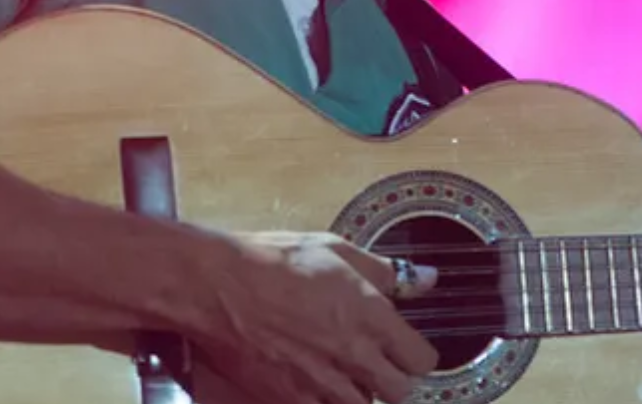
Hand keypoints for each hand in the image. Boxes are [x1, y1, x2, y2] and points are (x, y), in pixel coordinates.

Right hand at [190, 231, 438, 403]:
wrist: (215, 287)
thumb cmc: (273, 261)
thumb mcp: (336, 251)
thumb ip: (387, 272)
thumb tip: (426, 278)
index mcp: (370, 317)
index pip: (421, 361)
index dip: (416, 355)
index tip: (405, 348)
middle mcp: (352, 356)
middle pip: (399, 393)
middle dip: (391, 379)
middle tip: (374, 362)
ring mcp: (320, 384)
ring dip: (356, 394)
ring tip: (339, 372)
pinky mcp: (288, 400)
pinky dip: (321, 401)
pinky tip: (310, 382)